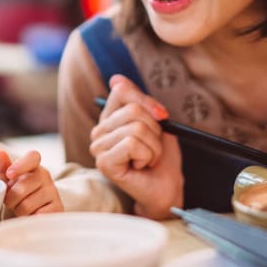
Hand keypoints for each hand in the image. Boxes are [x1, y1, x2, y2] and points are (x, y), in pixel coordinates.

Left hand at [0, 149, 63, 215]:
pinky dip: (29, 219)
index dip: (20, 165)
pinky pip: (36, 216)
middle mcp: (46, 176)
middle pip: (21, 188)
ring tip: (23, 210)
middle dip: (11, 199)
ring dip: (19, 211)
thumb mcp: (9, 180)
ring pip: (26, 206)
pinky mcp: (58, 208)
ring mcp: (53, 192)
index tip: (9, 175)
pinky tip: (32, 216)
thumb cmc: (20, 194)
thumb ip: (3, 166)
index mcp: (34, 166)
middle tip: (13, 202)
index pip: (32, 157)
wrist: (35, 212)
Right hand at [89, 74, 182, 219]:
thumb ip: (138, 101)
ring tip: (148, 159)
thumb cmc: (161, 158)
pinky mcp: (104, 162)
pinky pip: (132, 143)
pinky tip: (141, 166)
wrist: (167, 188)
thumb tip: (116, 79)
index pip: (122, 91)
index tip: (161, 117)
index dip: (148, 103)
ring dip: (153, 146)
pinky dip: (147, 155)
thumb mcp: (155, 123)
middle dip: (154, 131)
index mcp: (109, 119)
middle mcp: (99, 132)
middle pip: (133, 111)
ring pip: (135, 129)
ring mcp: (99, 147)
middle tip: (152, 148)